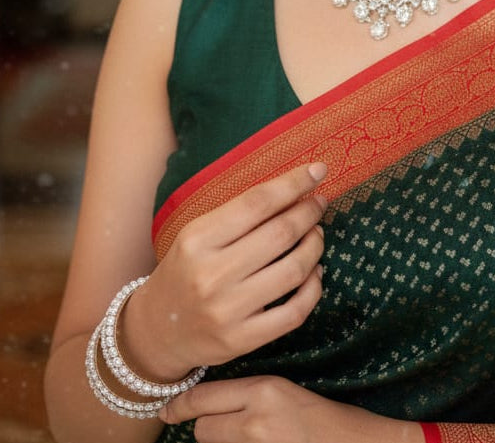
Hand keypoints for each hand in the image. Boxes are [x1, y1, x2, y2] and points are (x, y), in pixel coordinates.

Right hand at [122, 163, 327, 379]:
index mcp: (198, 239)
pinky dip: (314, 288)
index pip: (257, 202)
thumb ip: (239, 216)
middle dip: (309, 213)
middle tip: (319, 203)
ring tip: (316, 235)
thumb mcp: (197, 235)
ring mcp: (227, 311)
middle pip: (280, 234)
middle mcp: (211, 274)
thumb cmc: (185, 271)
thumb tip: (294, 192)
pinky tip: (315, 273)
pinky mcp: (241, 341)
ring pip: (293, 271)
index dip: (293, 183)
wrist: (157, 329)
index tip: (318, 170)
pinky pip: (295, 313)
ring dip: (315, 247)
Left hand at [159, 376, 423, 442]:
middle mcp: (257, 421)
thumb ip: (249, 396)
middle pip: (202, 427)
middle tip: (221, 425)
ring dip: (218, 442)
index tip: (166, 409)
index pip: (204, 397)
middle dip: (205, 427)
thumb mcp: (285, 394)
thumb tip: (206, 403)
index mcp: (264, 391)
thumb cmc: (324, 419)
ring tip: (242, 437)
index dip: (180, 405)